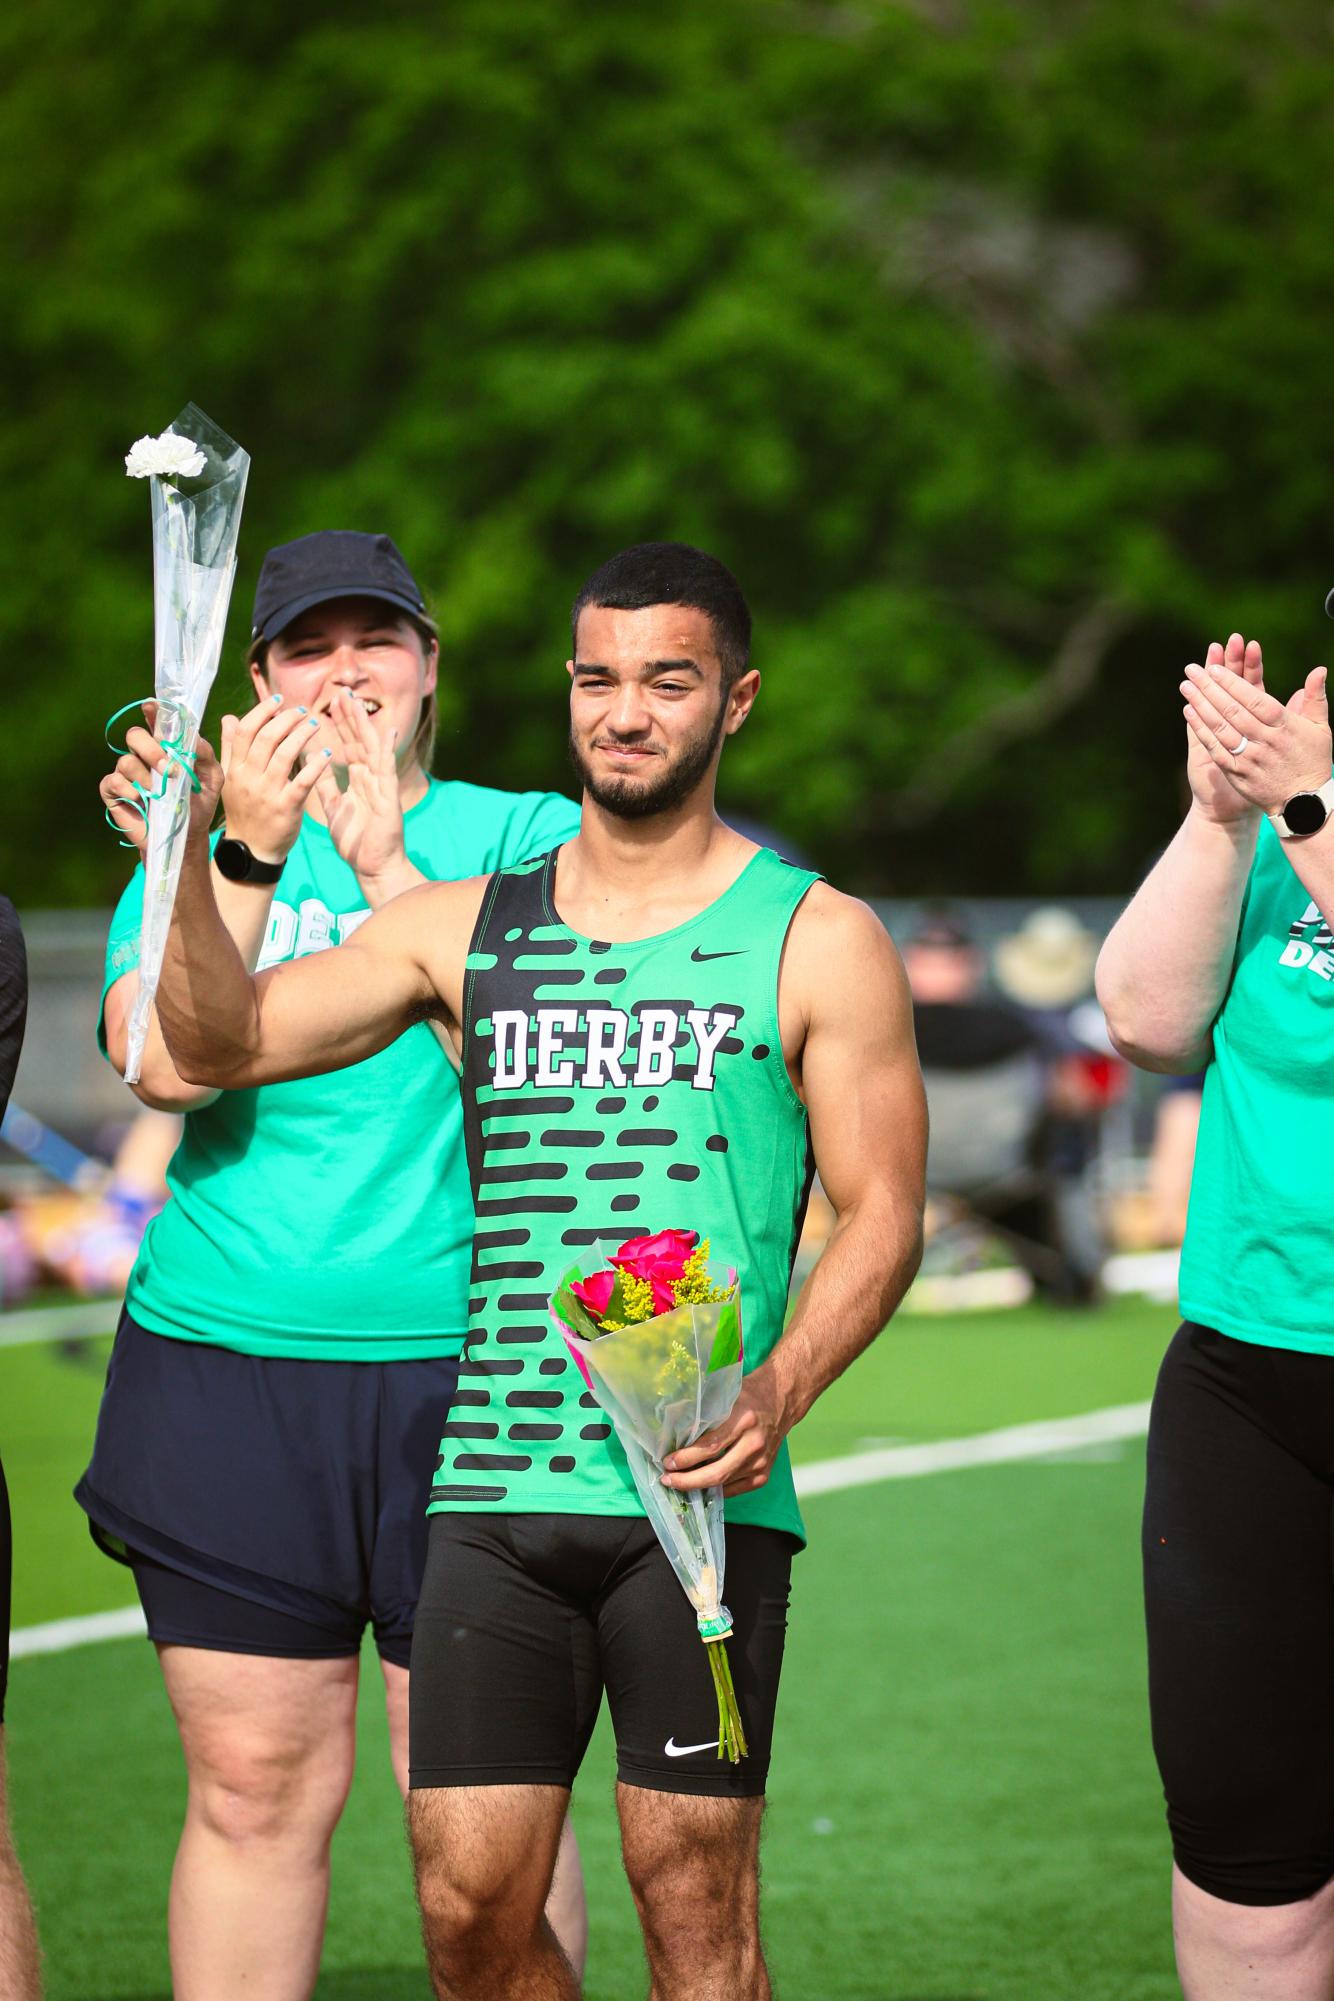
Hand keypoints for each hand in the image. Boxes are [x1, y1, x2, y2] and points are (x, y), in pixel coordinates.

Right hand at [100, 702, 225, 848]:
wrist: (186, 837)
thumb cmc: (198, 806)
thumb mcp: (212, 780)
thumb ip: (206, 755)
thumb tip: (194, 736)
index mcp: (165, 749)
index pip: (154, 723)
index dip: (151, 712)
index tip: (151, 706)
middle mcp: (143, 756)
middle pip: (135, 736)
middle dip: (151, 749)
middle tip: (167, 769)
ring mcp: (126, 773)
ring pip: (126, 760)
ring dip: (144, 778)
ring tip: (158, 794)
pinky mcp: (114, 791)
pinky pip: (113, 781)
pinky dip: (128, 789)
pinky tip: (141, 800)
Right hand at [218, 694, 329, 861]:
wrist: (251, 850)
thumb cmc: (244, 812)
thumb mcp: (231, 780)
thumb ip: (230, 748)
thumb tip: (229, 717)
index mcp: (235, 770)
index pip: (244, 731)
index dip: (261, 711)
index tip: (278, 700)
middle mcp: (249, 779)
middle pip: (266, 738)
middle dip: (286, 719)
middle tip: (301, 710)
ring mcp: (267, 793)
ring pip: (285, 755)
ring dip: (302, 735)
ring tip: (315, 724)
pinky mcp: (286, 808)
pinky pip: (303, 781)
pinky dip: (316, 765)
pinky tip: (327, 754)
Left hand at [313, 689, 407, 885]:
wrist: (372, 867)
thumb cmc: (356, 842)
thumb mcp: (334, 809)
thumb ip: (324, 786)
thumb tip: (312, 765)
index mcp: (358, 780)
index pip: (348, 745)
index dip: (340, 724)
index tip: (331, 702)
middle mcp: (371, 778)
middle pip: (360, 740)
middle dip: (351, 716)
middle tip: (342, 691)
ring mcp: (381, 786)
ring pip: (373, 748)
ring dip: (364, 725)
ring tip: (356, 702)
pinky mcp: (389, 798)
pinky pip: (387, 771)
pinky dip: (387, 751)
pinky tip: (388, 732)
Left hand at [661, 1362, 790, 1498]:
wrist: (782, 1400)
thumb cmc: (749, 1395)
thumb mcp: (726, 1396)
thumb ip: (705, 1415)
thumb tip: (675, 1436)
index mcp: (744, 1419)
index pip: (710, 1446)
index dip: (686, 1458)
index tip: (667, 1462)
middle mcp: (755, 1443)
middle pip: (716, 1472)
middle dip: (687, 1480)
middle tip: (667, 1479)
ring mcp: (761, 1462)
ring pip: (724, 1483)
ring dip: (697, 1485)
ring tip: (678, 1482)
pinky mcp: (764, 1475)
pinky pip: (734, 1489)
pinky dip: (715, 1490)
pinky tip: (699, 1486)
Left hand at [1182, 652, 1330, 815]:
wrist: (1302, 804)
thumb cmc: (1312, 761)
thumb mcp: (1320, 729)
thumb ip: (1315, 698)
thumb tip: (1319, 670)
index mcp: (1285, 727)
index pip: (1256, 700)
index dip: (1234, 684)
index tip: (1216, 668)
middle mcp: (1265, 742)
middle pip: (1233, 710)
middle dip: (1210, 688)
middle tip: (1192, 670)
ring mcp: (1249, 759)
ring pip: (1221, 727)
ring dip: (1200, 705)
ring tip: (1186, 686)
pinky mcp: (1237, 774)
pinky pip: (1215, 748)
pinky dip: (1201, 730)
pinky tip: (1189, 713)